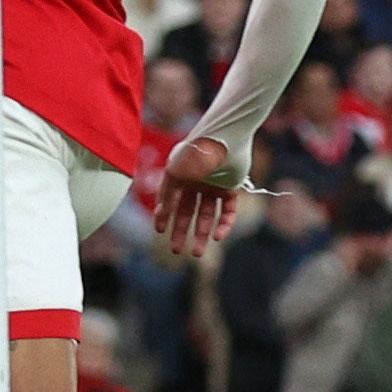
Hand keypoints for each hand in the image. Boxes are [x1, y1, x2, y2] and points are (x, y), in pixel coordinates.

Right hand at [154, 140, 246, 262]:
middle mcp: (196, 183)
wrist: (224, 138)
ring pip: (207, 216)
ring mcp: (214, 186)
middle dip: (181, 232)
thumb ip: (167, 194)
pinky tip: (217, 236)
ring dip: (202, 234)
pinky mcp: (231, 188)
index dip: (164, 217)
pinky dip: (224, 224)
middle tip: (176, 251)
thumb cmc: (195, 153)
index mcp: (180, 178)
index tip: (160, 232)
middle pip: (187, 212)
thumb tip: (160, 214)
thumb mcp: (174, 173)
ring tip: (197, 253)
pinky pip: (228, 211)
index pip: (170, 202)